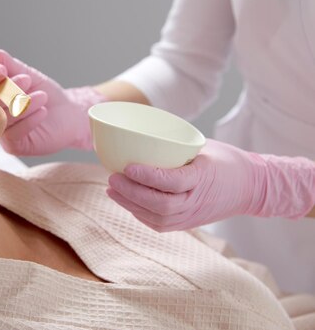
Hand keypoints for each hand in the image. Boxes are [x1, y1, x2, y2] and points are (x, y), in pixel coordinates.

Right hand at [0, 49, 106, 154]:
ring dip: (23, 104)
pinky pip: (14, 134)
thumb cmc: (45, 94)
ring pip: (2, 118)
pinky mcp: (14, 146)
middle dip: (6, 90)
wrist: (69, 113)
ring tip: (42, 96)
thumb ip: (13, 67)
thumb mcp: (29, 76)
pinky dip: (29, 120)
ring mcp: (0, 133)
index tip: (2, 69)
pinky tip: (43, 111)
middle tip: (27, 80)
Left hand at [106, 139, 314, 230]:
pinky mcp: (187, 224)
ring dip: (130, 204)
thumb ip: (177, 149)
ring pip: (157, 217)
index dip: (148, 176)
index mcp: (204, 178)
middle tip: (112, 177)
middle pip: (160, 204)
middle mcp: (197, 201)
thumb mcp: (205, 147)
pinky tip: (125, 201)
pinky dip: (139, 213)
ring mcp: (192, 216)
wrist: (253, 188)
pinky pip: (158, 223)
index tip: (128, 166)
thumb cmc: (227, 161)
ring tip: (112, 189)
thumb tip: (140, 139)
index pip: (172, 181)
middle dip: (132, 193)